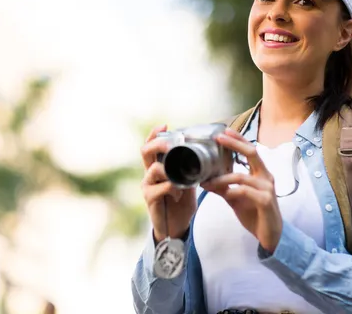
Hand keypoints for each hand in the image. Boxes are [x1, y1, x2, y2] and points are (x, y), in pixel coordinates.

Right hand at [140, 125, 196, 241]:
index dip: (155, 134)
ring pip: (155, 169)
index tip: (165, 125)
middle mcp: (149, 173)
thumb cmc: (181, 202)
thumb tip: (206, 154)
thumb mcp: (189, 181)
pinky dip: (172, 188)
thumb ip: (191, 168)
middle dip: (158, 144)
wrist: (176, 226)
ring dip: (172, 172)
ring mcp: (147, 185)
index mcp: (158, 166)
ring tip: (183, 181)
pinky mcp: (149, 198)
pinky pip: (160, 186)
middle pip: (145, 152)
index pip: (151, 146)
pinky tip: (178, 194)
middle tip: (170, 144)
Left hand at [202, 128, 282, 252]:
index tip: (224, 132)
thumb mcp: (236, 199)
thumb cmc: (255, 214)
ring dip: (222, 178)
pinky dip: (231, 191)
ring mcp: (267, 189)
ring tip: (207, 182)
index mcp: (261, 174)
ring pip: (241, 176)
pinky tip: (223, 193)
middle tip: (219, 138)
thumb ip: (224, 187)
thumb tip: (206, 180)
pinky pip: (245, 191)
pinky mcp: (265, 201)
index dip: (238, 140)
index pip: (250, 151)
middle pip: (252, 153)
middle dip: (235, 144)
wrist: (270, 236)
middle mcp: (266, 177)